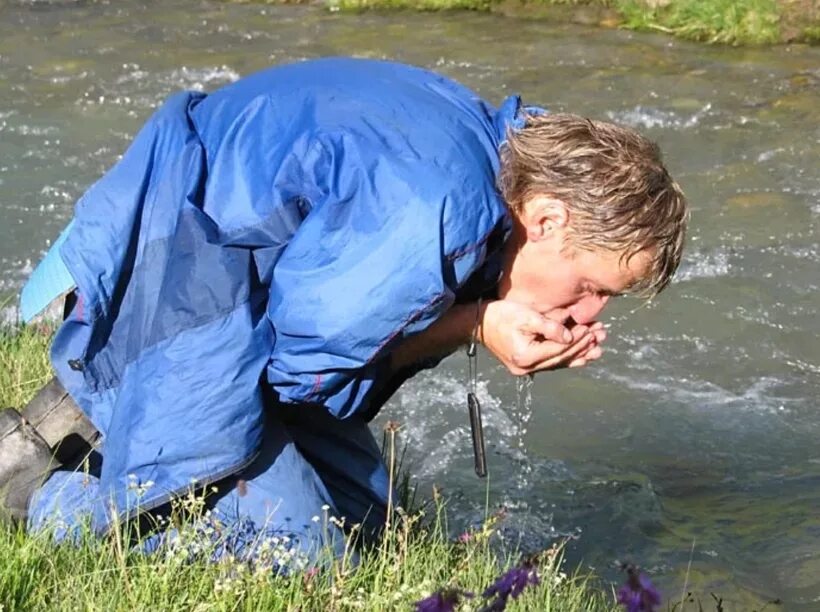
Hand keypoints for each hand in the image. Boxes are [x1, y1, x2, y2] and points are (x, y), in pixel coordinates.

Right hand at [478, 300, 605, 375]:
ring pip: (558, 363)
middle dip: (583, 347)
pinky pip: (551, 363)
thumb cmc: (499, 316)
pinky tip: (582, 355)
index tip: (591, 329)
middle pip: (561, 358)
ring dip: (579, 355)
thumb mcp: (525, 316)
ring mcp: (525, 369)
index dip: (578, 339)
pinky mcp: (526, 365)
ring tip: (598, 348)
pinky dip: (566, 358)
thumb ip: (549, 327)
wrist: (478, 323)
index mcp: (525, 356)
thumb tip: (569, 337)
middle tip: (600, 335)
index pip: (559, 349)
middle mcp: (526, 368)